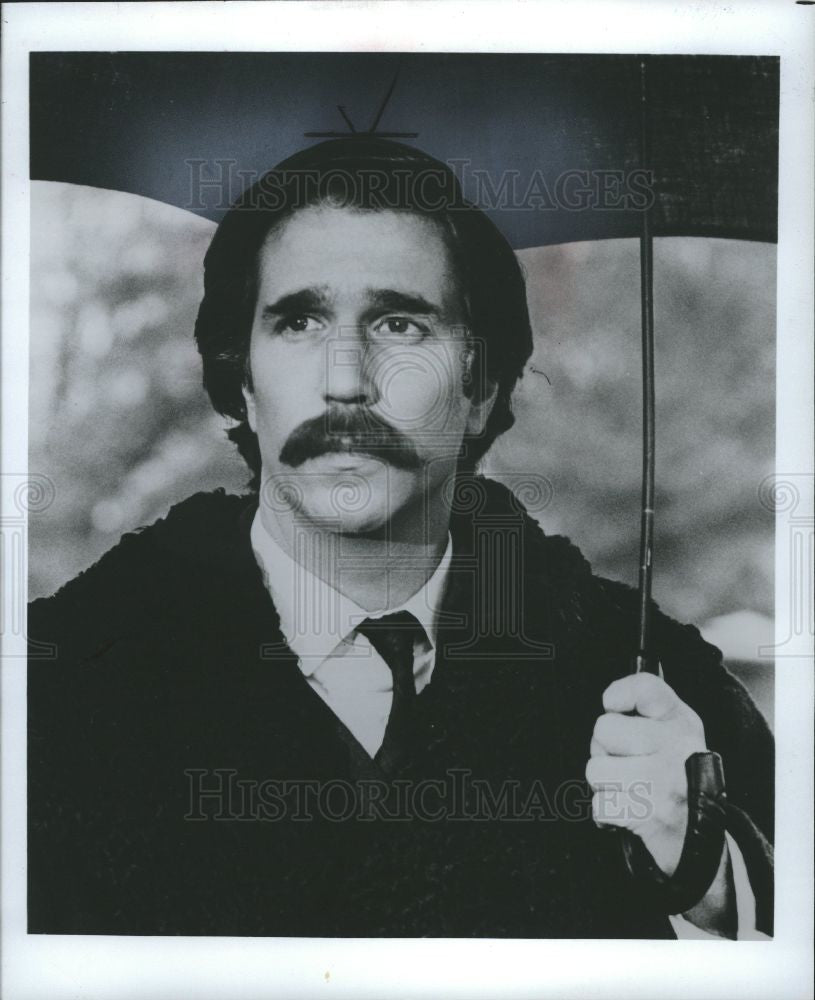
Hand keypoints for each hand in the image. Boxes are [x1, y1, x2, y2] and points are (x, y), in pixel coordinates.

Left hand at [585, 672, 706, 875]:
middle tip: (625, 762)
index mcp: (680, 721)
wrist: (704, 837)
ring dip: (605, 784)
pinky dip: (607, 814)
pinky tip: (627, 811)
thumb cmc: (677, 776)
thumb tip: (610, 703)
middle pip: (603, 729)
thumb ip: (645, 709)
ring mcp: (663, 781)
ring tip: (628, 788)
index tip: (614, 708)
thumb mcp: (674, 732)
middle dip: (603, 749)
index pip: (644, 687)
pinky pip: (600, 806)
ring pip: (596, 769)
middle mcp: (675, 746)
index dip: (618, 694)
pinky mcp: (650, 815)